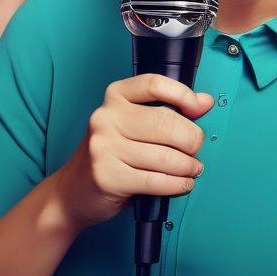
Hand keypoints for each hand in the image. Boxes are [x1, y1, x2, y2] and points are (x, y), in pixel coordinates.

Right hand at [54, 74, 213, 230]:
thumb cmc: (110, 153)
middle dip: (191, 138)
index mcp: (115, 96)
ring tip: (192, 169)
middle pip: (165, 122)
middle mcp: (106, 117)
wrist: (71, 191)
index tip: (199, 108)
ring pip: (164, 155)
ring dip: (187, 166)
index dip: (183, 94)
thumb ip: (166, 110)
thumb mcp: (133, 124)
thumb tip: (205, 102)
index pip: (154, 84)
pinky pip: (155, 180)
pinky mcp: (108, 176)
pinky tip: (182, 184)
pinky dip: (177, 184)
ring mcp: (105, 147)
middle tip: (196, 148)